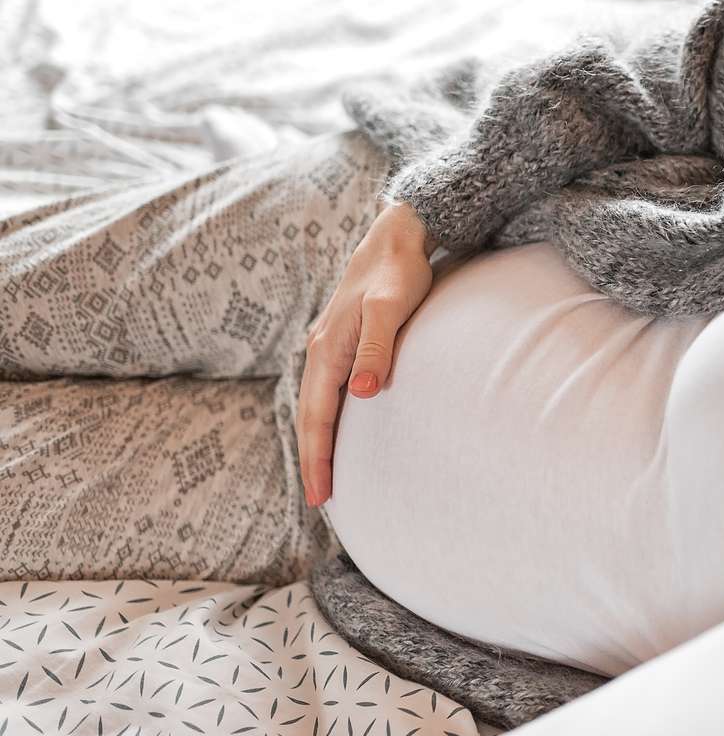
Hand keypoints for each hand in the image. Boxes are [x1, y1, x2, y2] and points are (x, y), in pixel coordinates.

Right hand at [297, 199, 433, 507]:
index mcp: (327, 349)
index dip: (319, 457)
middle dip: (314, 459)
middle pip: (311, 416)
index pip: (317, 417)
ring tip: (328, 475)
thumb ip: (377, 347)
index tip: (322, 495)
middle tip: (322, 500)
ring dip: (320, 440)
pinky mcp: (344, 341)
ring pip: (318, 404)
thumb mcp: (391, 308)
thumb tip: (361, 392)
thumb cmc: (400, 272)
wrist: (400, 235)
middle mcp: (321, 350)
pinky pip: (330, 390)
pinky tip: (343, 429)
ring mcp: (331, 346)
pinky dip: (330, 417)